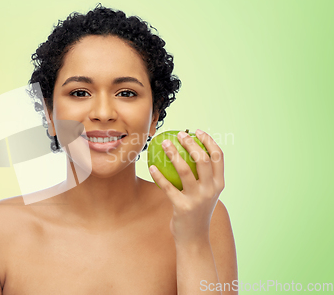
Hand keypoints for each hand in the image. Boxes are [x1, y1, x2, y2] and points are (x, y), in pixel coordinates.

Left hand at [149, 129, 224, 244]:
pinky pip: (168, 187)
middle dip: (191, 143)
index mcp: (219, 184)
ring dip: (173, 154)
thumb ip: (203, 177)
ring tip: (164, 144)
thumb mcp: (206, 194)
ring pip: (184, 170)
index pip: (218, 157)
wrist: (194, 238)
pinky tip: (151, 166)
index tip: (197, 131)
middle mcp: (211, 190)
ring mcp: (197, 199)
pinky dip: (159, 175)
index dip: (209, 141)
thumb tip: (190, 151)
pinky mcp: (182, 207)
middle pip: (203, 160)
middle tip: (180, 134)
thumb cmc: (197, 211)